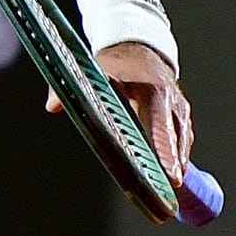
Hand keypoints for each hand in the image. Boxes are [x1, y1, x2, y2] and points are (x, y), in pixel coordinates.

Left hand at [47, 40, 194, 184]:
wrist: (141, 44)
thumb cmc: (117, 59)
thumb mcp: (95, 68)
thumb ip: (74, 87)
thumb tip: (52, 106)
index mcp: (153, 89)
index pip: (160, 123)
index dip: (164, 148)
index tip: (168, 171)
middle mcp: (172, 100)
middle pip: (176, 137)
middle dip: (175, 163)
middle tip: (173, 188)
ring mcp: (179, 108)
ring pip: (182, 140)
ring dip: (178, 163)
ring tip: (173, 191)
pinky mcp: (179, 114)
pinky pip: (181, 138)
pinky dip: (177, 155)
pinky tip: (172, 177)